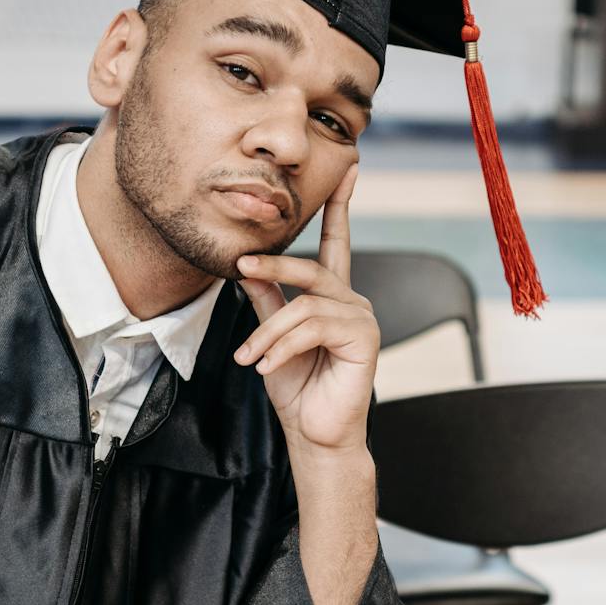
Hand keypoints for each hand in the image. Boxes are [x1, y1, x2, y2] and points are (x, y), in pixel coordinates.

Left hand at [232, 163, 378, 453]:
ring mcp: (362, 318)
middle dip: (274, 263)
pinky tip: (266, 366)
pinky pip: (313, 326)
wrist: (314, 435)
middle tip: (240, 264)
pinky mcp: (365, 338)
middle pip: (312, 267)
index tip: (348, 169)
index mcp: (333, 297)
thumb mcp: (271, 337)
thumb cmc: (296, 389)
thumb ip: (266, 300)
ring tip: (249, 357)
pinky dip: (283, 345)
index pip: (338, 243)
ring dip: (268, 331)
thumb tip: (246, 266)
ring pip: (305, 303)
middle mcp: (352, 301)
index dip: (341, 206)